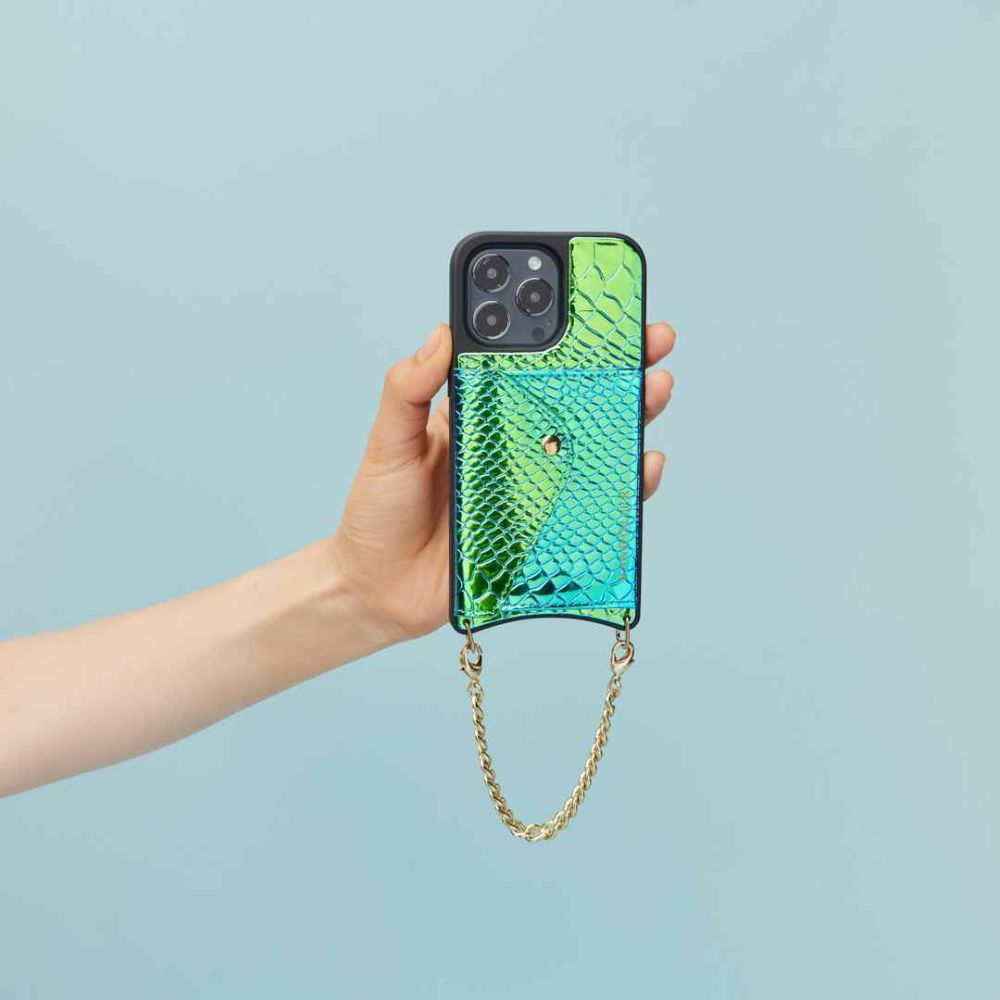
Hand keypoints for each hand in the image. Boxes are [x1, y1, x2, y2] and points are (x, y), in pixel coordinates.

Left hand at [333, 322, 676, 641]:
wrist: (380, 588)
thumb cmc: (379, 511)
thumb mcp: (388, 442)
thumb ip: (407, 390)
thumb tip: (439, 334)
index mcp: (484, 415)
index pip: (533, 366)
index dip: (569, 338)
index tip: (601, 308)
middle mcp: (518, 447)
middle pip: (580, 400)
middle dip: (622, 368)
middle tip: (652, 340)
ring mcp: (537, 488)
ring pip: (597, 445)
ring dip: (634, 415)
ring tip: (655, 389)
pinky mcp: (548, 530)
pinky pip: (598, 503)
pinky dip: (630, 484)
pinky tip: (646, 464)